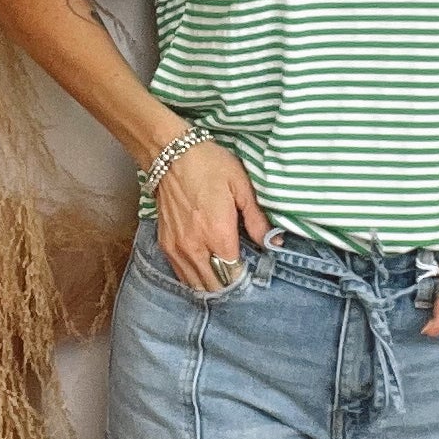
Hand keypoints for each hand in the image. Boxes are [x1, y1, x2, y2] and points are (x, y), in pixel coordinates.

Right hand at [152, 137, 269, 292]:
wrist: (169, 153)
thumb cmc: (209, 165)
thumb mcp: (241, 185)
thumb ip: (257, 219)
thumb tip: (273, 242)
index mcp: (218, 233)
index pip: (233, 273)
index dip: (244, 277)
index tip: (252, 272)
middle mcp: (195, 247)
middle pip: (214, 285)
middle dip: (229, 284)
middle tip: (240, 276)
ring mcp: (177, 247)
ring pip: (195, 284)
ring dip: (211, 284)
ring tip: (223, 277)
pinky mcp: (165, 244)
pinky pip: (180, 273)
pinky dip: (193, 277)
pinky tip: (204, 270)